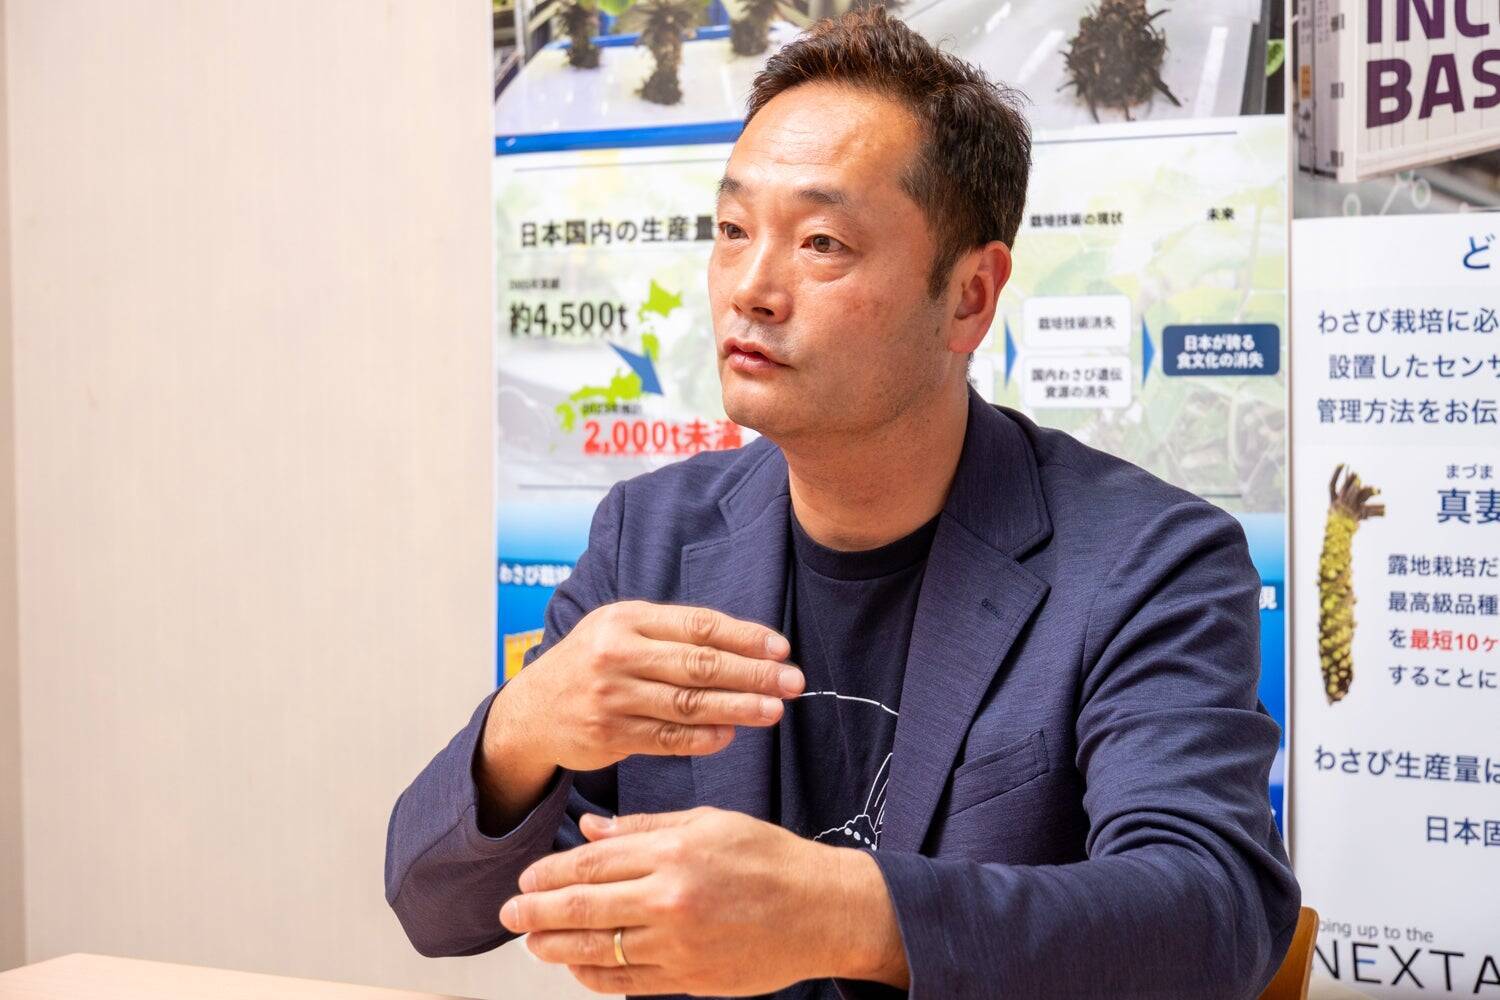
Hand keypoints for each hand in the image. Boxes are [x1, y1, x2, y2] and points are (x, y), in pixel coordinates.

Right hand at [489, 601, 804, 775]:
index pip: (698, 625)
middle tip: (792, 682)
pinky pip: (667, 739)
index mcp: (625, 618)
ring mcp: (611, 696)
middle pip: (699, 664)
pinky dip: (703, 739)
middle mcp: (616, 653)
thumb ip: (672, 634)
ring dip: (737, 708)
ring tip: (773, 710)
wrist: (531, 711)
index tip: (781, 649)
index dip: (745, 637)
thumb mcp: (619, 631)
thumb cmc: (592, 664)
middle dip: (752, 673)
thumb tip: (746, 645)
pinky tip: (730, 736)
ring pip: (688, 703)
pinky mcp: (608, 734)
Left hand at [499, 808, 907, 995]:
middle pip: (584, 907)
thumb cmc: (768, 859)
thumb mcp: (708, 823)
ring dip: (557, 947)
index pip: (593, 863)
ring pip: (599, 949)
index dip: (552, 872)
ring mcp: (679, 945)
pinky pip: (627, 983)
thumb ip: (645, 829)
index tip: (527, 878)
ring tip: (533, 943)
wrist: (822, 910)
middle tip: (509, 914)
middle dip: (538, 913)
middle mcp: (671, 899)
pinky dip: (596, 976)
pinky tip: (578, 968)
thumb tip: (590, 829)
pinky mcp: (689, 979)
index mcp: (674, 853)